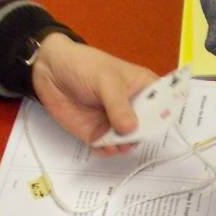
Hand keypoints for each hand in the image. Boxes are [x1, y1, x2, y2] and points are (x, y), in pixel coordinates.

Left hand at [30, 34, 157, 148]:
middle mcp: (135, 108)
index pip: (165, 106)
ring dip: (124, 146)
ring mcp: (117, 123)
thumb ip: (118, 104)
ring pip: (130, 142)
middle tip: (129, 135)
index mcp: (145, 88)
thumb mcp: (105, 79)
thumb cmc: (83, 65)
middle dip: (141, 136)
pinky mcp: (100, 134)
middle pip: (149, 129)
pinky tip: (100, 145)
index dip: (165, 117)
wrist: (50, 70)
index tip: (155, 124)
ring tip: (113, 142)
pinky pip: (110, 149)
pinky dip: (108, 151)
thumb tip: (130, 129)